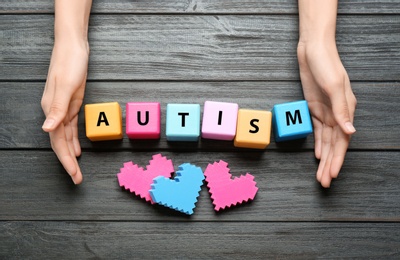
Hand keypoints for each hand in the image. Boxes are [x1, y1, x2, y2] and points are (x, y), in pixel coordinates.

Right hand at [41, 40, 88, 183]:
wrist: (73, 46)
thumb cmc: (70, 62)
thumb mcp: (67, 85)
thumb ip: (57, 108)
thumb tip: (46, 129)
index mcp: (52, 109)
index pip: (58, 142)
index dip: (66, 160)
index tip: (74, 175)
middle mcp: (55, 111)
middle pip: (61, 143)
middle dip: (69, 162)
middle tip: (77, 179)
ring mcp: (62, 108)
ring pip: (65, 137)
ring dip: (71, 154)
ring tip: (77, 169)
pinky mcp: (70, 103)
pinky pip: (70, 127)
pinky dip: (73, 140)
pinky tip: (77, 149)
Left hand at [297, 40, 356, 187]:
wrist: (312, 49)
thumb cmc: (326, 64)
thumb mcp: (334, 86)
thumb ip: (341, 109)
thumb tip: (350, 131)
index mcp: (346, 109)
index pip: (341, 141)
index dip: (337, 159)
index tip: (332, 175)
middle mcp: (337, 113)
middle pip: (333, 145)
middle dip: (329, 164)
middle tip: (324, 182)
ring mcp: (326, 111)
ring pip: (325, 141)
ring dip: (323, 158)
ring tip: (320, 173)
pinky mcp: (314, 107)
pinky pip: (317, 131)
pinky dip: (318, 144)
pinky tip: (317, 154)